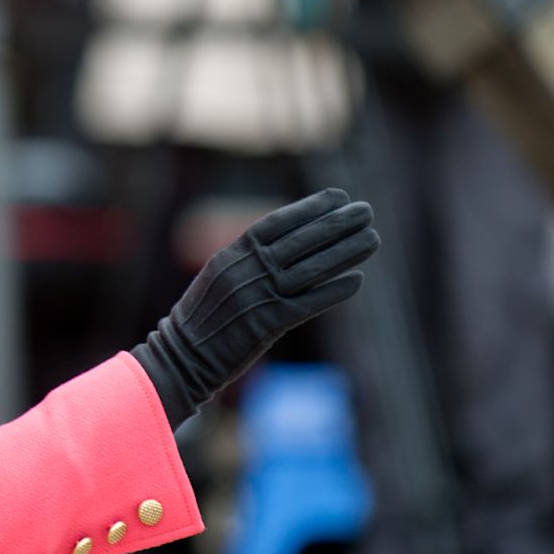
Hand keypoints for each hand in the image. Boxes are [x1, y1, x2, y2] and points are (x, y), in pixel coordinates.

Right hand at [131, 188, 378, 427]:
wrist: (181, 356)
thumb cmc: (200, 318)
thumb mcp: (217, 277)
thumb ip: (247, 260)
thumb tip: (283, 245)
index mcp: (231, 255)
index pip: (276, 223)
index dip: (309, 208)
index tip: (338, 196)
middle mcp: (246, 271)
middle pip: (300, 241)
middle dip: (336, 224)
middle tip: (366, 210)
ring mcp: (258, 296)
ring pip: (311, 269)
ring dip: (345, 252)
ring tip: (372, 238)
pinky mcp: (268, 323)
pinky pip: (308, 303)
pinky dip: (334, 290)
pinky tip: (356, 279)